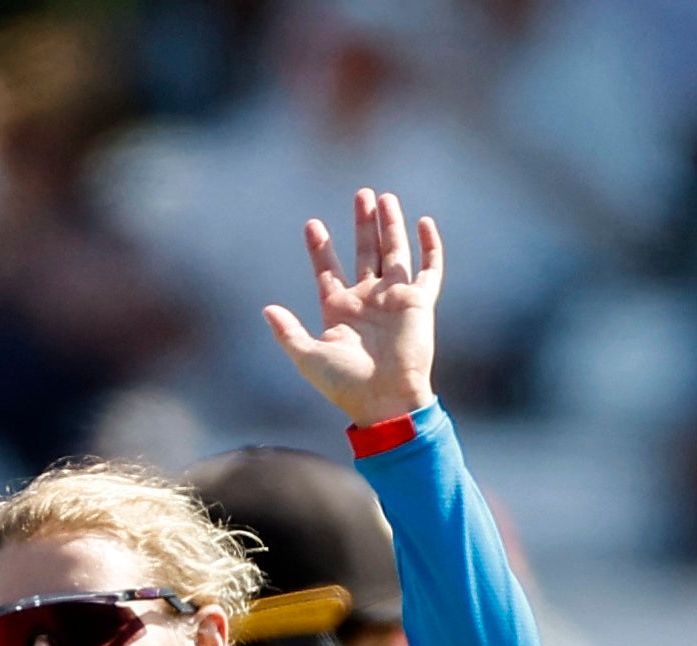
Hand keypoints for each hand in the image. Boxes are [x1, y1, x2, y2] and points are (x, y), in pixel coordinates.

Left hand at [264, 189, 443, 428]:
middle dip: (362, 223)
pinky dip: (429, 246)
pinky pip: (428, 268)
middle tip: (361, 194)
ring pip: (393, 251)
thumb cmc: (345, 385)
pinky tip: (424, 222)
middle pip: (364, 251)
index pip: (328, 270)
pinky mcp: (419, 302)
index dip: (320, 248)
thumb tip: (267, 309)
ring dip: (389, 225)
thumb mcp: (308, 358)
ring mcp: (394, 298)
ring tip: (384, 198)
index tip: (311, 224)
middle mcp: (367, 299)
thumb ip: (288, 333)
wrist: (385, 400)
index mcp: (339, 310)